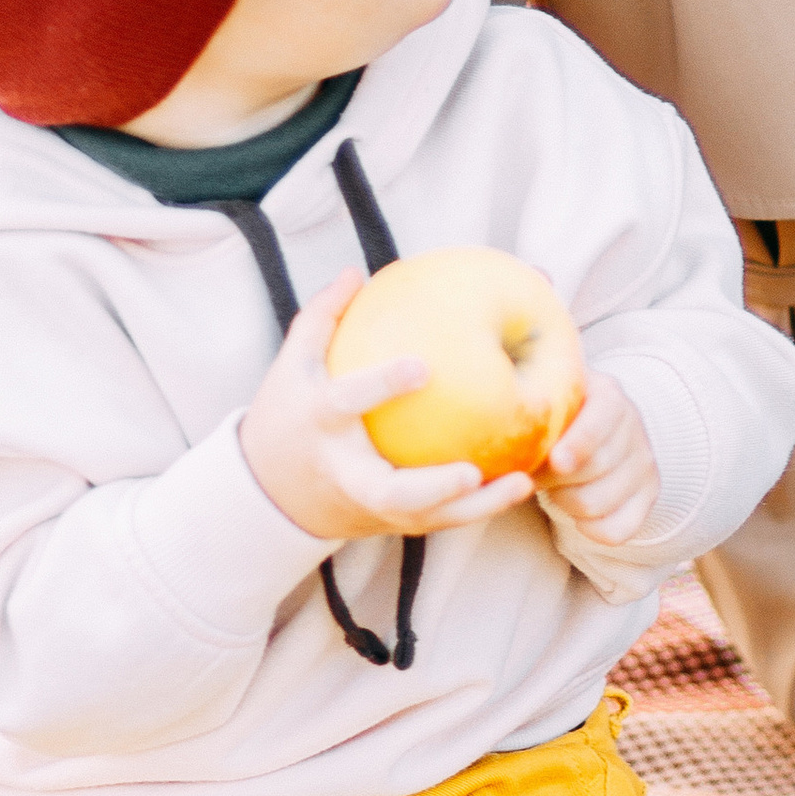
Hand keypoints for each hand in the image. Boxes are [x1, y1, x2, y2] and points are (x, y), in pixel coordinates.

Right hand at [239, 267, 536, 544]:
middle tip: (474, 470)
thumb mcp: (292, 365)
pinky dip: (481, 506)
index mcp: (320, 426)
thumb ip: (323, 316)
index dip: (380, 387)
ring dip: (475, 507)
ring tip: (522, 482)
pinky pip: (441, 519)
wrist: (272, 495)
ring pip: (426, 518)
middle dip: (432, 487)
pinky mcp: (392, 523)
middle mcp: (347, 473)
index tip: (423, 367)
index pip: (345, 404)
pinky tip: (522, 481)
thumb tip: (358, 272)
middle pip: (390, 493)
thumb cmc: (288, 415)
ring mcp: (371, 506)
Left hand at [537, 375, 660, 553]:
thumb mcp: (544, 401)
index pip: (600, 420)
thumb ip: (525, 412)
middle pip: (595, 467)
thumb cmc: (556, 417)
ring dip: (566, 503)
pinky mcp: (648, 495)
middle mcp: (634, 427)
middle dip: (556, 479)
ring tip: (556, 489)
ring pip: (598, 503)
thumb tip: (500, 446)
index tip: (557, 461)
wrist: (590, 430)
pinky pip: (617, 530)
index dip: (579, 443)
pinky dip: (590, 530)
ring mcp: (644, 463)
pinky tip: (576, 515)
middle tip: (537, 474)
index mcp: (608, 396)